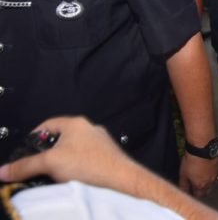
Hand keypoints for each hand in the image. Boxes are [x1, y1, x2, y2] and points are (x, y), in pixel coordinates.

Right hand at [0, 117, 139, 190]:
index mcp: (76, 123)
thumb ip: (25, 166)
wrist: (120, 179)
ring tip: (52, 175)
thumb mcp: (50, 163)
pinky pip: (84, 159)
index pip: (47, 125)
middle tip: (35, 167)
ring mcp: (99, 143)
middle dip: (46, 153)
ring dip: (60, 162)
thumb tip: (3, 170)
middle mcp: (89, 129)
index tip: (24, 151)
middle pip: (59, 138)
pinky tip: (70, 179)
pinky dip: (74, 168)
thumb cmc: (89, 164)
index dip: (33, 137)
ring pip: (72, 150)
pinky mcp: (105, 156)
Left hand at [179, 153, 217, 197]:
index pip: (198, 195)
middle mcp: (210, 182)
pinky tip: (208, 171)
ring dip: (208, 184)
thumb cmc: (192, 161)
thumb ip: (184, 185)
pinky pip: (216, 174)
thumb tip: (183, 191)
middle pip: (207, 191)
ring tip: (203, 179)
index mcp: (200, 185)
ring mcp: (215, 174)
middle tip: (197, 188)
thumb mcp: (183, 174)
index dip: (194, 195)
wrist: (203, 148)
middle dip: (202, 191)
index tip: (191, 192)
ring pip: (213, 183)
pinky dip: (212, 175)